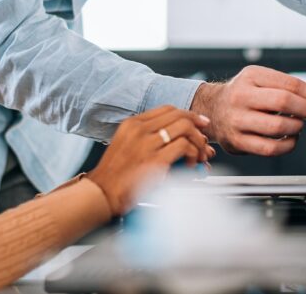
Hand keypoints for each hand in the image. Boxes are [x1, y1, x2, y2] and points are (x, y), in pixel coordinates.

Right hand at [87, 106, 212, 215]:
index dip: (188, 115)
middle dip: (198, 127)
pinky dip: (192, 155)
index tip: (199, 123)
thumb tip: (175, 139)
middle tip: (204, 140)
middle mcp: (139, 130)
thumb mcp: (125, 146)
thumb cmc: (114, 177)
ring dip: (197, 142)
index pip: (167, 109)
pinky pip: (184, 147)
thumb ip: (147, 138)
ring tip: (198, 156)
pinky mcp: (155, 161)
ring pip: (185, 129)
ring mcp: (146, 144)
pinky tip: (189, 165)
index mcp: (131, 124)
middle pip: (179, 115)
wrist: (101, 195)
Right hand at [190, 65, 305, 154]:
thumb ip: (290, 88)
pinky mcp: (237, 141)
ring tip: (296, 125)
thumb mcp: (262, 80)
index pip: (291, 84)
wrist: (211, 109)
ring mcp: (237, 120)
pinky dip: (287, 146)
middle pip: (284, 102)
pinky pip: (270, 148)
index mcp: (252, 76)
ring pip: (278, 127)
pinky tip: (289, 139)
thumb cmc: (243, 95)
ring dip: (296, 128)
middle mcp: (241, 96)